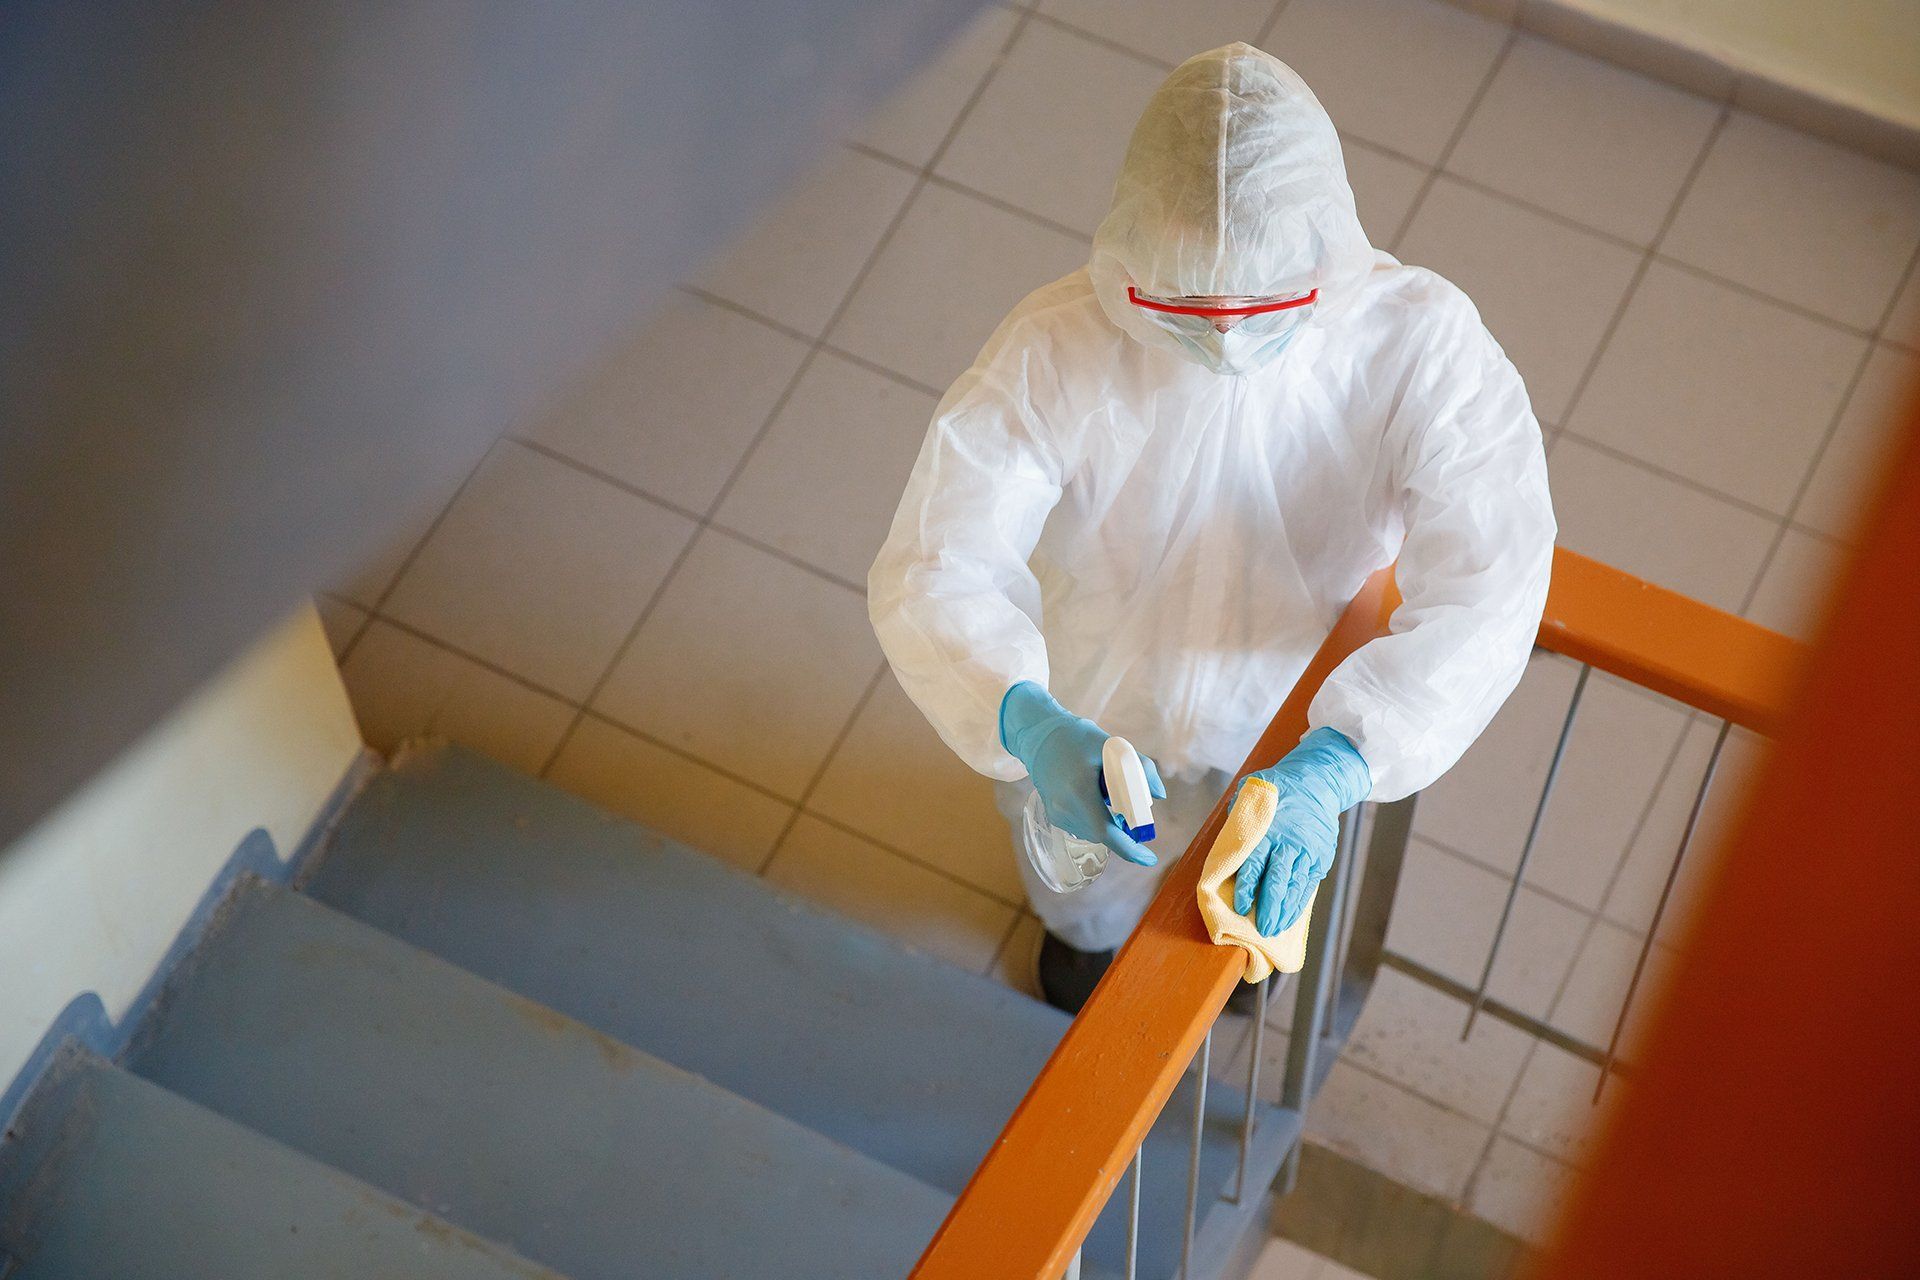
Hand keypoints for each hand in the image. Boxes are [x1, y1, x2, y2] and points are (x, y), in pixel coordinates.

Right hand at [1000, 682, 1166, 866]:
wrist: (1038, 735)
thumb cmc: (1075, 737)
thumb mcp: (1113, 746)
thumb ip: (1140, 768)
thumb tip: (1158, 796)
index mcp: (1079, 791)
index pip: (1107, 832)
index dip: (1130, 850)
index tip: (1150, 859)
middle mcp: (1064, 808)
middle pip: (1104, 833)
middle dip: (1124, 828)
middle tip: (1135, 809)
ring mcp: (1057, 814)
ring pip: (1095, 831)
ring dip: (1110, 821)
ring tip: (1107, 792)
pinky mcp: (1054, 815)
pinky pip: (1084, 826)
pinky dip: (1097, 817)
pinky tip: (1095, 795)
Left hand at [1233, 728, 1369, 935]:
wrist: (1320, 782)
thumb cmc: (1281, 788)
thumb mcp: (1256, 791)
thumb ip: (1241, 814)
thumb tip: (1227, 839)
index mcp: (1270, 829)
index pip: (1256, 863)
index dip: (1248, 886)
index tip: (1241, 905)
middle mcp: (1291, 844)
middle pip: (1277, 881)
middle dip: (1268, 907)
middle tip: (1260, 928)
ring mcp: (1308, 853)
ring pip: (1295, 888)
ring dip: (1283, 911)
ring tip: (1273, 930)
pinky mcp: (1320, 859)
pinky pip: (1307, 886)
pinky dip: (1297, 904)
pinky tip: (1288, 918)